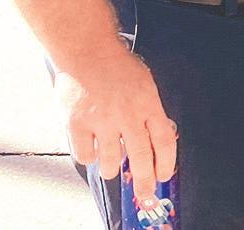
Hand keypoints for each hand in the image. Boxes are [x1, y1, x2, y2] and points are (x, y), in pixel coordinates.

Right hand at [54, 46, 177, 202]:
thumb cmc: (116, 65)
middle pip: (141, 158)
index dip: (166, 162)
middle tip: (145, 193)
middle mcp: (127, 115)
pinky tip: (91, 149)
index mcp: (148, 103)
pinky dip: (89, 157)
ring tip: (112, 166)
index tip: (164, 175)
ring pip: (111, 162)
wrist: (87, 50)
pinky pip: (85, 155)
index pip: (164, 140)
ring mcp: (102, 121)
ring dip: (113, 169)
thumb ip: (149, 109)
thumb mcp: (144, 83)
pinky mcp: (78, 124)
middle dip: (145, 181)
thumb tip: (159, 134)